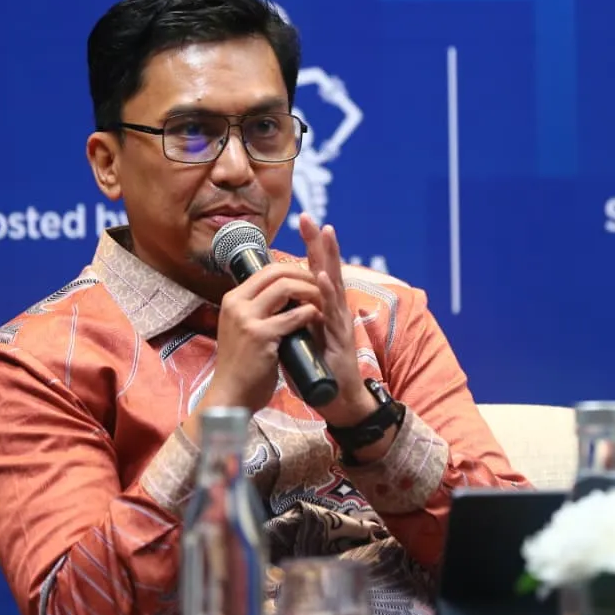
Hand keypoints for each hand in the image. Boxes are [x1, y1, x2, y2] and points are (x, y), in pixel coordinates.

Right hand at [196, 262, 323, 420]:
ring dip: (310, 291)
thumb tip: (284, 294)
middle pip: (276, 273)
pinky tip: (318, 318)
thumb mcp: (243, 329)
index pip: (266, 270)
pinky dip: (310, 313)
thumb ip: (257, 310)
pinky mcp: (260, 335)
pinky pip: (294, 315)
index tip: (309, 279)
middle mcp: (236, 303)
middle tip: (321, 286)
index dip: (292, 270)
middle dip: (303, 275)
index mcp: (233, 299)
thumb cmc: (240, 365)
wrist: (231, 395)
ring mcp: (246, 318)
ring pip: (286, 287)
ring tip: (322, 301)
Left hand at [297, 213, 373, 425]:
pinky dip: (327, 292)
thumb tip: (274, 298)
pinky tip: (321, 277)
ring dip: (328, 258)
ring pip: (333, 283)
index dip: (310, 246)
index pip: (314, 269)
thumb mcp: (299, 334)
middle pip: (326, 268)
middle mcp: (334, 308)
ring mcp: (339, 320)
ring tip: (324, 234)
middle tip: (311, 218)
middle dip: (320, 242)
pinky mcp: (340, 337)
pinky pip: (332, 311)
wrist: (336, 396)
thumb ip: (292, 313)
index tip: (303, 220)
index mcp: (322, 305)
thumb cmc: (317, 366)